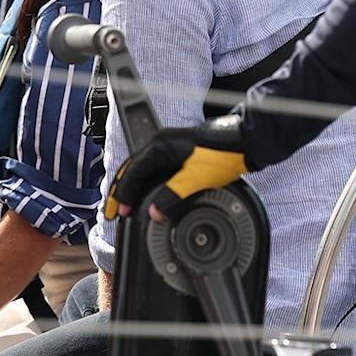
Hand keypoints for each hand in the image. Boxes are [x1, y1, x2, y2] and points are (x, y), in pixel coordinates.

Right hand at [105, 116, 247, 221]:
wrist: (244, 142)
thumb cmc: (222, 155)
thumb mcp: (196, 178)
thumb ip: (172, 195)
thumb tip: (153, 212)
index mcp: (160, 146)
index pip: (133, 173)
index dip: (124, 195)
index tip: (119, 213)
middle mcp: (160, 143)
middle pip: (132, 169)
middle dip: (120, 191)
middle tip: (112, 212)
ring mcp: (168, 146)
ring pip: (141, 169)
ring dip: (130, 187)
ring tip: (123, 205)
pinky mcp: (177, 152)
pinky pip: (152, 168)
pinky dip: (143, 182)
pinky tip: (144, 194)